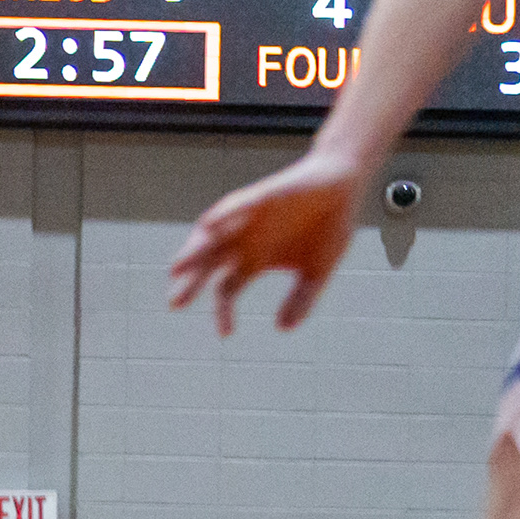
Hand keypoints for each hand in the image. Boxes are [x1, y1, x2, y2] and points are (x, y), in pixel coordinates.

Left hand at [168, 150, 366, 334]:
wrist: (343, 184)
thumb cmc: (327, 227)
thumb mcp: (317, 270)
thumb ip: (302, 299)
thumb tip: (283, 329)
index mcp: (251, 262)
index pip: (226, 291)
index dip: (223, 312)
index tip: (226, 334)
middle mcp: (241, 242)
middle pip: (207, 267)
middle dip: (191, 284)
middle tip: (176, 304)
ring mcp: (246, 219)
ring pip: (212, 236)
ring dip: (195, 251)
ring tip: (178, 269)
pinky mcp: (260, 196)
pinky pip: (237, 205)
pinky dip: (224, 214)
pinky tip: (211, 225)